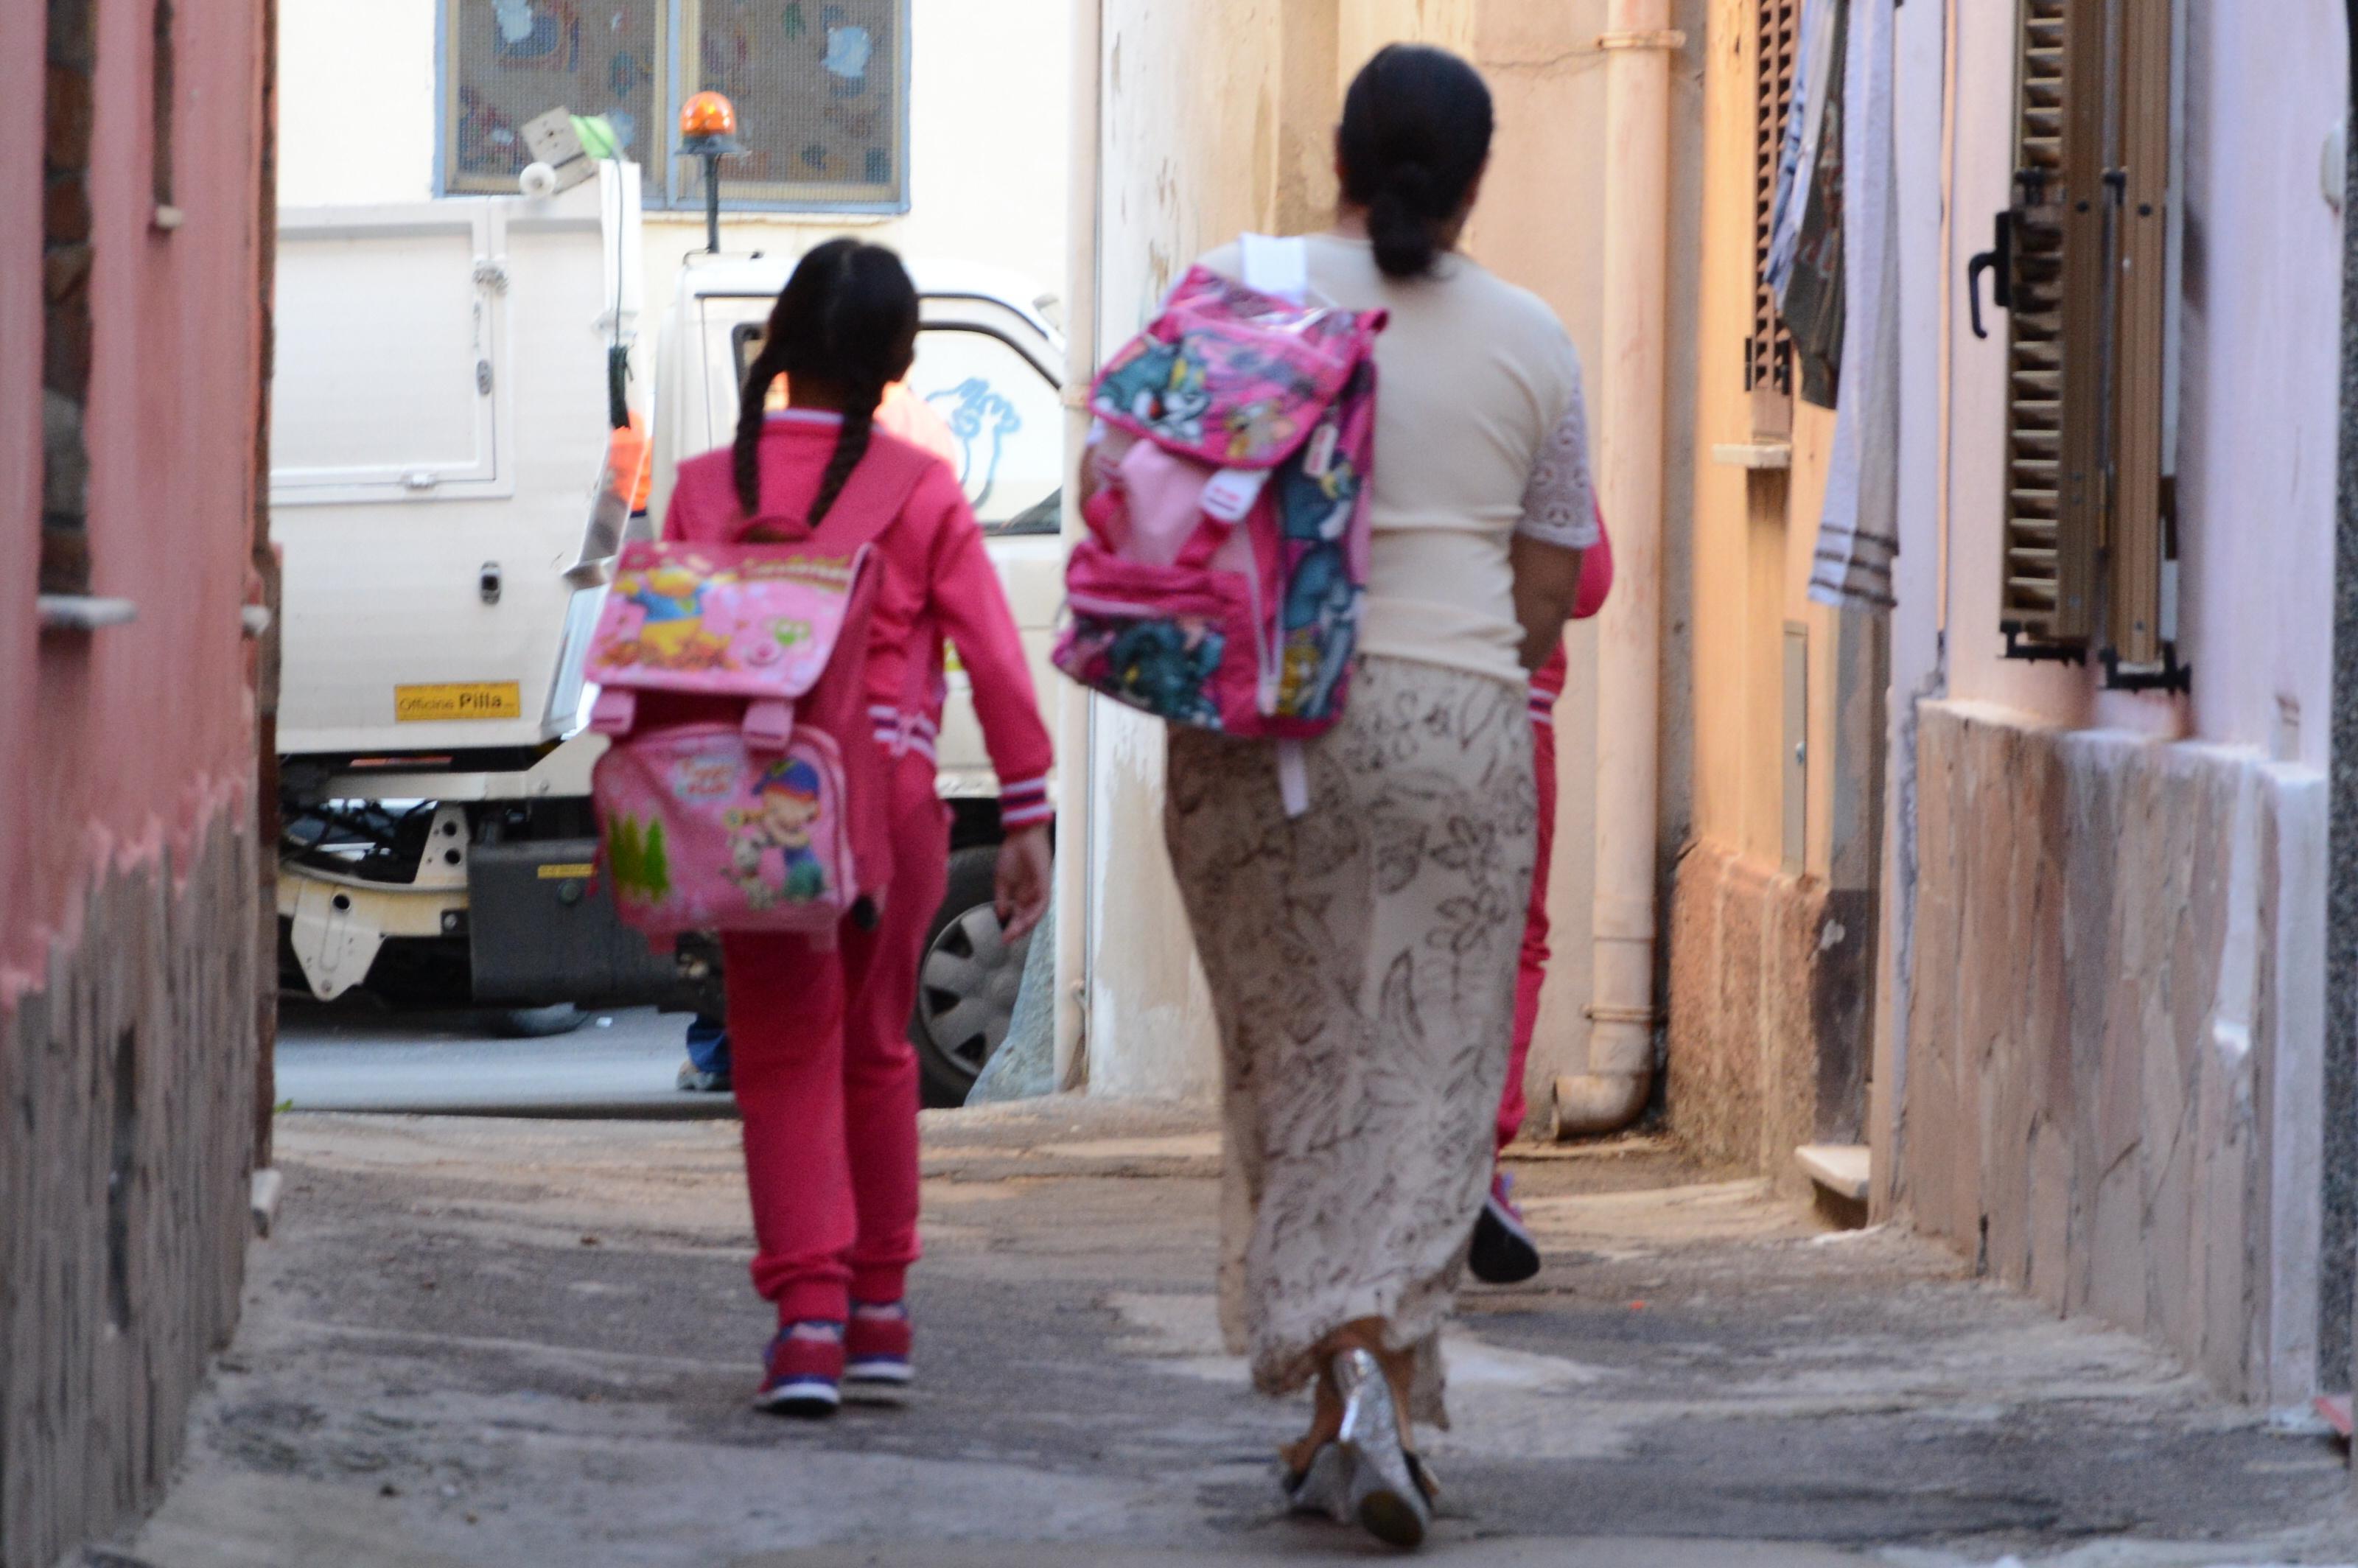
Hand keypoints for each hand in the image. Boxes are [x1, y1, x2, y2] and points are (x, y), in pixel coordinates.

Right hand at [993, 824, 1052, 941]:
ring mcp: (1039, 889)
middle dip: (1018, 930)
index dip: (1012, 928)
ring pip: (1036, 913)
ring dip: (1026, 924)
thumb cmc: (1012, 854)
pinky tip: (1026, 919)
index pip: (1019, 916)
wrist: (1020, 835)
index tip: (1003, 938)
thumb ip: (1001, 898)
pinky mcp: (1045, 883)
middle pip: (1027, 917)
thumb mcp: (1002, 880)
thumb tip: (1001, 915)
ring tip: (1015, 932)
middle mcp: (1031, 895)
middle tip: (1007, 939)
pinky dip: (1035, 912)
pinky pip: (1042, 901)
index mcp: (1021, 894)